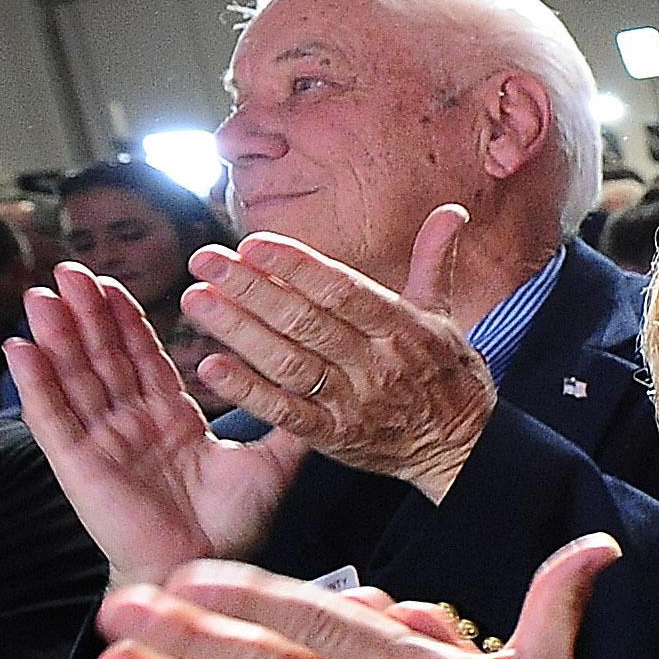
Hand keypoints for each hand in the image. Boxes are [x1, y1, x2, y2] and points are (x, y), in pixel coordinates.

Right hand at [9, 262, 308, 586]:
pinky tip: (20, 350)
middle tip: (70, 269)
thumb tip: (316, 382)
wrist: (206, 567)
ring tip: (41, 295)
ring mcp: (102, 441)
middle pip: (103, 357)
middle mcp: (132, 423)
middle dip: (86, 313)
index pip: (143, 357)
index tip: (112, 282)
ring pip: (74, 378)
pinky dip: (36, 384)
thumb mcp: (269, 462)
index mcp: (171, 418)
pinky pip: (53, 419)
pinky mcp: (79, 465)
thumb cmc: (234, 525)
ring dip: (55, 336)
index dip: (126, 320)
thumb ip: (287, 420)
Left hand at [178, 210, 496, 501]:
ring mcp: (353, 402)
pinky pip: (286, 413)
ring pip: (288, 363)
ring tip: (198, 300)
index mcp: (401, 327)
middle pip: (306, 322)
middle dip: (251, 288)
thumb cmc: (447, 375)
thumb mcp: (445, 315)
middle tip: (205, 260)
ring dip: (239, 331)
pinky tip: (212, 367)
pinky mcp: (335, 437)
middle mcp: (376, 363)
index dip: (297, 267)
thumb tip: (450, 210)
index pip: (342, 291)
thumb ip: (435, 261)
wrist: (461, 449)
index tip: (253, 243)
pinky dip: (248, 392)